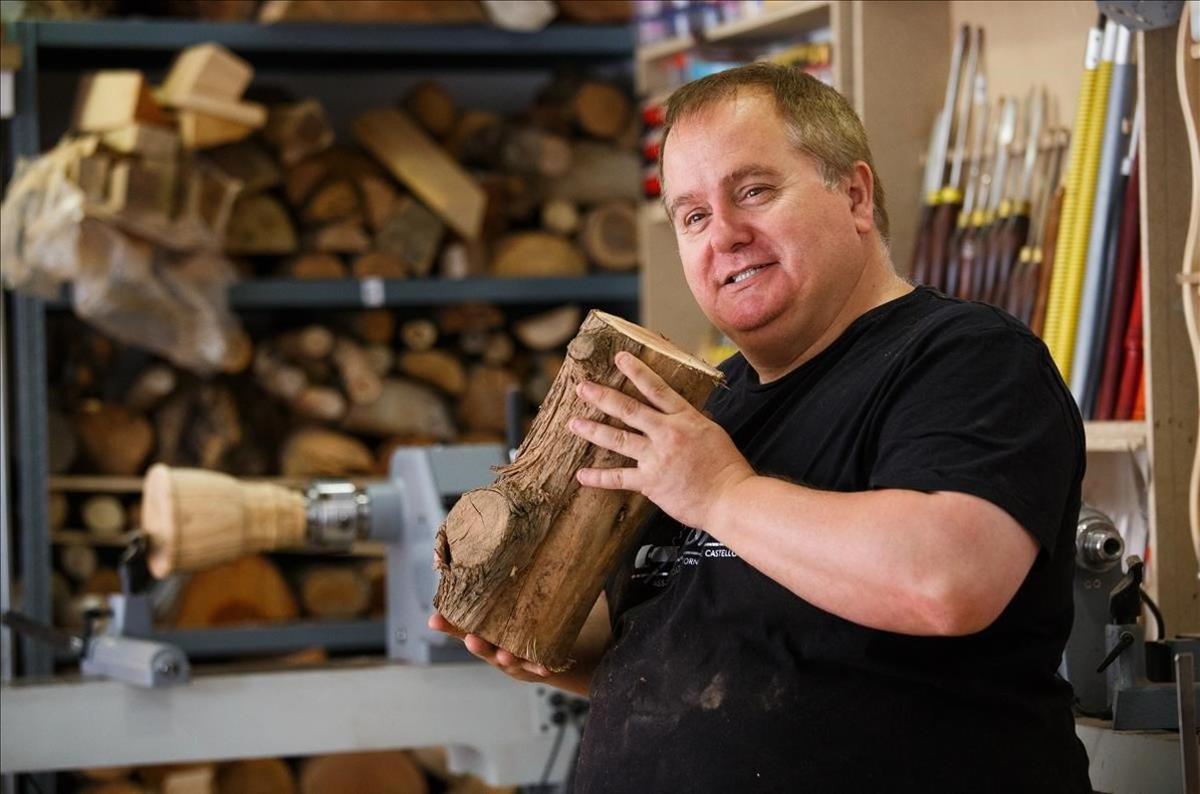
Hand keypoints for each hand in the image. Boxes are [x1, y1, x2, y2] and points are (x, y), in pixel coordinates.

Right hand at [427, 612, 550, 681]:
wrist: (540, 661)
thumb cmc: (508, 638)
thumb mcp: (489, 625)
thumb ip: (475, 607)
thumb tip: (452, 575)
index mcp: (481, 639)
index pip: (460, 631)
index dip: (447, 626)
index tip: (434, 621)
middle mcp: (494, 652)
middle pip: (483, 650)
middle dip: (478, 646)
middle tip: (472, 640)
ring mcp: (514, 661)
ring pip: (509, 660)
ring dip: (507, 658)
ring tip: (506, 655)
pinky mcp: (534, 666)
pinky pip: (537, 667)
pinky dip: (539, 667)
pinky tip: (544, 666)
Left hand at [568, 350, 753, 530]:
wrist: (730, 498)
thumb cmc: (726, 467)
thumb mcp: (712, 432)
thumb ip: (689, 421)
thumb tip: (675, 413)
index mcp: (686, 418)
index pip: (657, 388)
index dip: (636, 371)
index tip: (619, 358)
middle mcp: (667, 434)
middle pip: (628, 409)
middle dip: (602, 396)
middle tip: (583, 388)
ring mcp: (656, 458)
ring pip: (617, 439)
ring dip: (593, 430)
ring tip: (574, 424)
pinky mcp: (650, 483)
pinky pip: (618, 478)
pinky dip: (598, 477)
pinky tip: (582, 474)